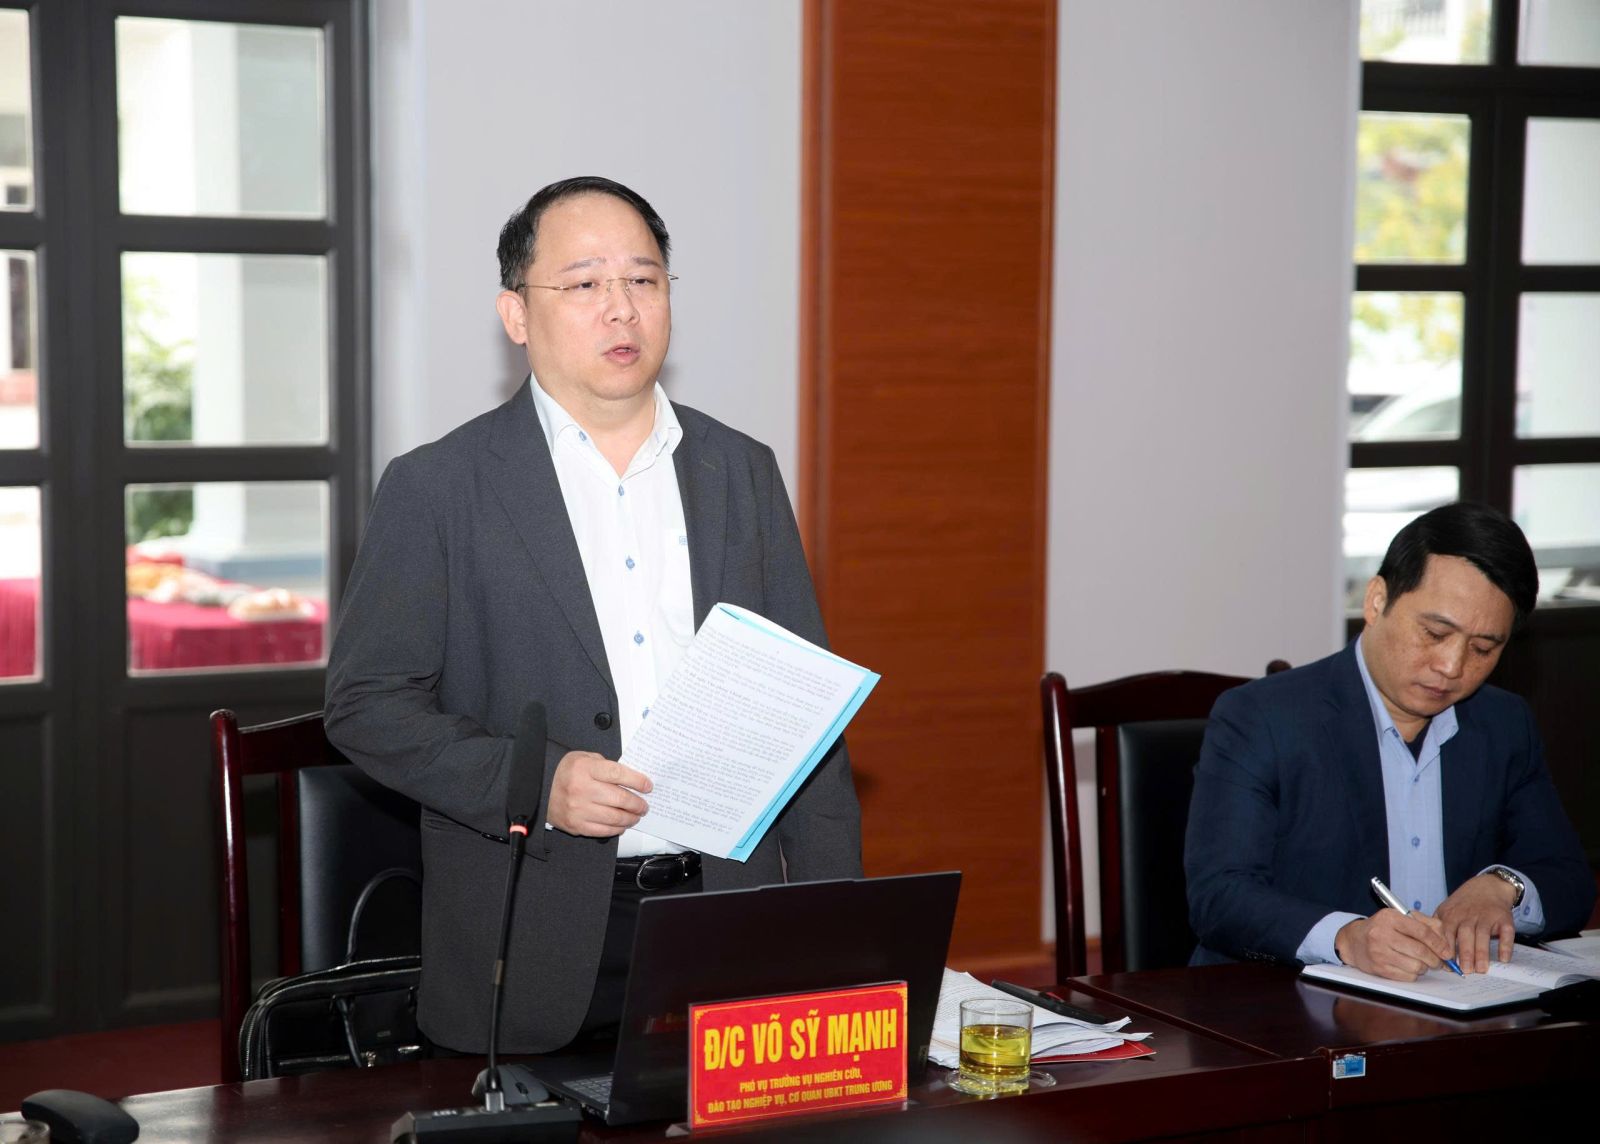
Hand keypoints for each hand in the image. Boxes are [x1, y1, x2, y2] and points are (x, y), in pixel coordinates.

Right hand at [547, 751, 651, 836]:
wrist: (540, 788)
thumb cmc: (567, 772)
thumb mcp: (584, 758)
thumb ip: (606, 766)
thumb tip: (631, 779)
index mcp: (585, 768)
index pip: (619, 774)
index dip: (637, 781)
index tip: (648, 786)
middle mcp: (582, 789)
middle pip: (620, 799)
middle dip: (637, 804)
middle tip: (643, 806)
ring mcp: (578, 809)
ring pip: (614, 818)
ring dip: (630, 818)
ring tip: (635, 816)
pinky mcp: (576, 825)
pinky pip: (603, 831)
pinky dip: (616, 829)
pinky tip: (622, 825)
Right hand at [1334, 908, 1452, 980]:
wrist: (1354, 940)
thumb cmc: (1383, 928)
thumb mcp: (1400, 917)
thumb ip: (1426, 924)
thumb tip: (1445, 944)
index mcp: (1390, 917)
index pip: (1422, 932)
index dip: (1439, 944)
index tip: (1447, 952)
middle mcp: (1382, 934)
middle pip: (1421, 951)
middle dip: (1435, 959)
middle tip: (1438, 961)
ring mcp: (1379, 952)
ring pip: (1416, 966)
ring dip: (1424, 967)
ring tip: (1421, 962)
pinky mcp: (1378, 968)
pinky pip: (1407, 976)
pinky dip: (1413, 974)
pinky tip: (1408, 967)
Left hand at [1434, 873, 1516, 973]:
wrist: (1488, 886)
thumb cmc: (1463, 904)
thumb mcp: (1445, 910)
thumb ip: (1435, 926)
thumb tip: (1427, 948)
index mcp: (1451, 915)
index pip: (1446, 933)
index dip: (1446, 948)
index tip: (1446, 963)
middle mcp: (1469, 916)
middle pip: (1465, 934)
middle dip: (1465, 953)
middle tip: (1466, 970)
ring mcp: (1487, 917)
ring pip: (1484, 935)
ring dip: (1482, 952)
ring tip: (1481, 969)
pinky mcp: (1504, 919)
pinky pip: (1506, 933)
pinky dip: (1505, 945)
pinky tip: (1503, 958)